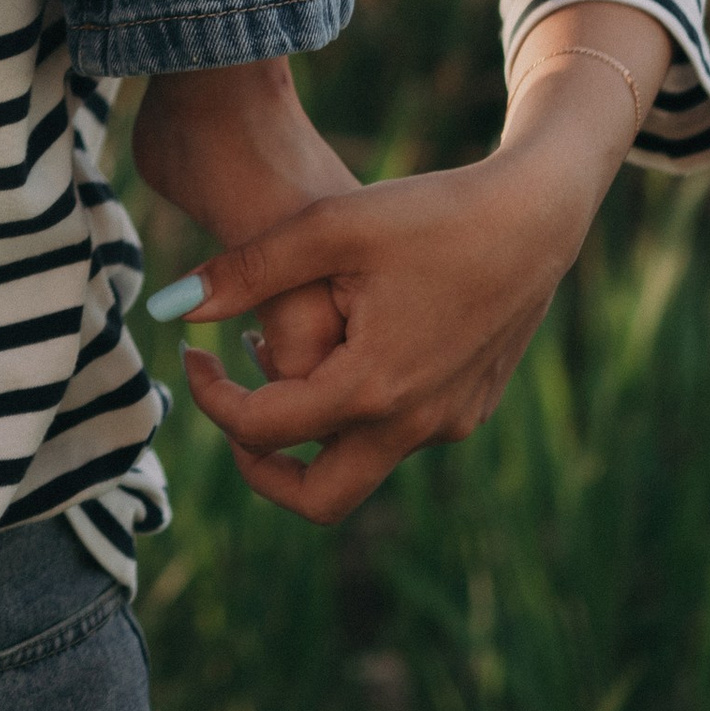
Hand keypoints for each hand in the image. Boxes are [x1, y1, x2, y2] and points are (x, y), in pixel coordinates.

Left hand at [153, 35, 657, 521]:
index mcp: (371, 389)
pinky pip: (398, 432)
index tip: (190, 354)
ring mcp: (448, 424)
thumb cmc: (430, 211)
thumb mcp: (329, 226)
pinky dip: (354, 408)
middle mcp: (413, 426)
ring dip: (309, 425)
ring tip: (272, 347)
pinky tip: (339, 337)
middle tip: (227, 406)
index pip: (263, 431)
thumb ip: (247, 269)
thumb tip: (172, 309)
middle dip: (259, 467)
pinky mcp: (469, 408)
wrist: (536, 215)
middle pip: (318, 499)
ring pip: (359, 460)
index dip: (210, 397)